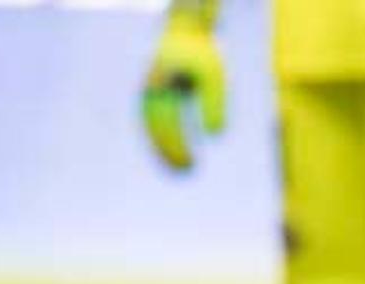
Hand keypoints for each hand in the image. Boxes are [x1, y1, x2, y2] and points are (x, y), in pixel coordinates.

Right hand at [141, 6, 226, 171]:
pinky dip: (163, 138)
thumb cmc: (202, 53)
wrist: (185, 31)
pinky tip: (175, 154)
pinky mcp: (154, 93)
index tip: (192, 163)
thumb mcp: (213, 74)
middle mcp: (149, 88)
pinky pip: (154, 120)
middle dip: (169, 150)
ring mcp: (149, 91)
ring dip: (162, 148)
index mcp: (161, 83)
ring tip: (179, 169)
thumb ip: (214, 103)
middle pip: (155, 128)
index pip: (166, 122)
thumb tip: (215, 136)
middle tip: (186, 171)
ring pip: (151, 126)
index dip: (177, 145)